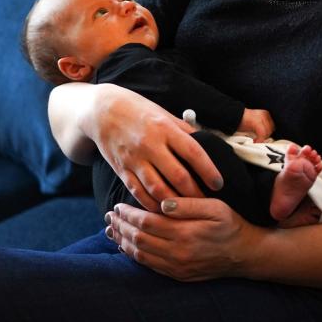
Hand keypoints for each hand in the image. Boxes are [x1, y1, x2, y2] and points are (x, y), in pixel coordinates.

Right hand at [92, 85, 223, 210]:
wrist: (103, 111)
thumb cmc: (140, 111)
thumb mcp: (165, 114)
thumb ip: (185, 131)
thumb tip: (208, 144)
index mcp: (165, 128)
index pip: (193, 152)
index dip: (208, 171)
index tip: (218, 184)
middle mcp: (150, 145)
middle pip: (177, 175)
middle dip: (194, 192)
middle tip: (205, 201)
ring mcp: (134, 159)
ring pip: (157, 188)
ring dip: (174, 203)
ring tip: (187, 209)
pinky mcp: (121, 170)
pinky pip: (138, 192)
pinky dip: (152, 204)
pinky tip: (163, 210)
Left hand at [106, 198, 258, 281]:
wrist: (244, 254)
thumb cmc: (230, 225)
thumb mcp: (216, 207)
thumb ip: (188, 204)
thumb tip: (162, 203)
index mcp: (184, 233)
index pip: (146, 222)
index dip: (129, 214)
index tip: (119, 206)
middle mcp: (177, 253)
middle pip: (139, 239)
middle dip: (121, 226)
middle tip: (109, 216)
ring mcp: (176, 266)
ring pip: (140, 255)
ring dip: (122, 242)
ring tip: (112, 230)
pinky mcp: (177, 275)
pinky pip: (149, 266)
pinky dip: (134, 256)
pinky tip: (126, 246)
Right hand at [238, 108, 274, 141]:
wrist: (233, 115)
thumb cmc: (243, 120)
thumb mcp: (255, 122)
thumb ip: (262, 126)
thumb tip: (266, 136)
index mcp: (265, 114)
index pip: (272, 126)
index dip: (267, 134)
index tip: (263, 139)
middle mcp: (264, 115)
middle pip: (270, 130)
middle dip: (265, 137)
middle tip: (258, 140)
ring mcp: (261, 118)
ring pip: (267, 132)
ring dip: (262, 139)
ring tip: (256, 141)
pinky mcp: (257, 122)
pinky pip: (262, 134)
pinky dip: (259, 140)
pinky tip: (255, 141)